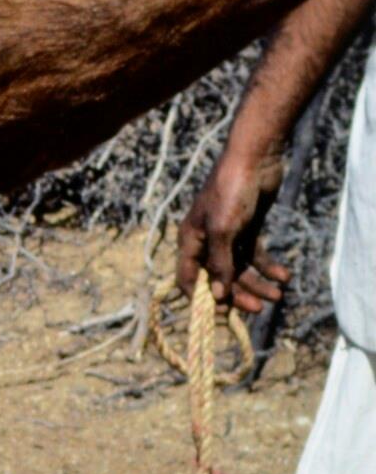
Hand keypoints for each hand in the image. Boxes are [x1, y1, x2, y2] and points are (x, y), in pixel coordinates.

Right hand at [176, 152, 292, 315]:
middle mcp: (206, 242)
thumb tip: (218, 296)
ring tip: (278, 295)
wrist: (254, 159)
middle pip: (220, 277)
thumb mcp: (223, 230)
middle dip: (239, 294)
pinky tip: (283, 276)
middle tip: (259, 309)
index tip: (221, 315)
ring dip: (258, 283)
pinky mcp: (248, 228)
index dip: (202, 298)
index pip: (189, 278)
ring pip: (240, 268)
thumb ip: (220, 263)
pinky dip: (269, 266)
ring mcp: (228, 235)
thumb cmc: (230, 192)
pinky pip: (256, 254)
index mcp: (190, 241)